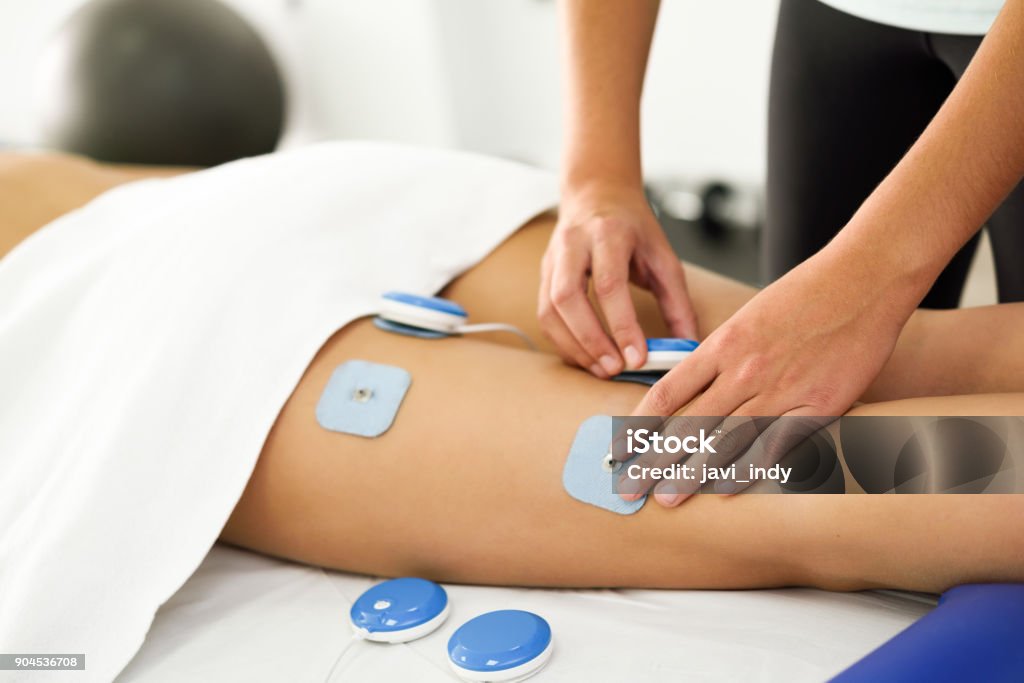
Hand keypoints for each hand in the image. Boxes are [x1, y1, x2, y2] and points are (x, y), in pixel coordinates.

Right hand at [539, 182, 698, 377]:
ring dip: (573, 346)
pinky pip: (545, 315)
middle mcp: (573, 244)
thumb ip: (677, 302)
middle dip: (590, 340)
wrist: (597, 194)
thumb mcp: (663, 256)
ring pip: (549, 309)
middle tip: (614, 369)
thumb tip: (688, 345)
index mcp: (608, 234)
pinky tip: (585, 356)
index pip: (609, 285)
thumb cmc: (633, 227)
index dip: (622, 325)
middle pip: (568, 297)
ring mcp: (552, 259)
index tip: (637, 358)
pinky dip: (563, 341)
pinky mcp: (543, 274)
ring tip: (602, 369)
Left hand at [631, 245, 912, 503]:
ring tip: (667, 499)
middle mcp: (743, 371)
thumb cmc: (804, 294)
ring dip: (692, 474)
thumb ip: (719, 356)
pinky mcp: (819, 405)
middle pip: (688, 425)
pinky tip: (727, 490)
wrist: (863, 279)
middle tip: (628, 488)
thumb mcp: (746, 317)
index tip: (617, 450)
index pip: (665, 394)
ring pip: (726, 441)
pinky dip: (751, 470)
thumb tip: (689, 387)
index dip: (637, 427)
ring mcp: (781, 390)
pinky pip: (778, 445)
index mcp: (721, 346)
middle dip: (653, 461)